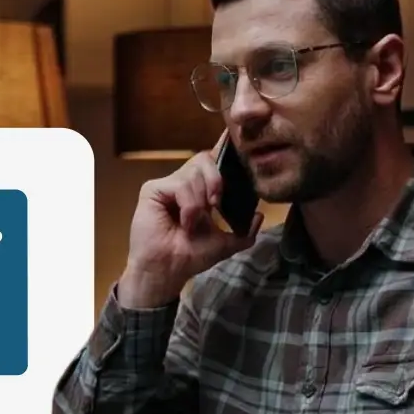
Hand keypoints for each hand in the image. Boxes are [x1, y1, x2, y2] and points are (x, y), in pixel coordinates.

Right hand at [120, 145, 260, 307]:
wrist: (168, 271)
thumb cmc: (190, 257)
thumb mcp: (225, 245)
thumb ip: (245, 232)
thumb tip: (259, 215)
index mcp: (201, 192)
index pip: (213, 163)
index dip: (224, 149)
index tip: (238, 143)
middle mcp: (184, 184)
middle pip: (205, 158)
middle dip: (216, 179)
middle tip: (217, 204)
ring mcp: (168, 185)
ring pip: (194, 172)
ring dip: (200, 202)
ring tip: (193, 224)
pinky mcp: (153, 189)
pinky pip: (180, 184)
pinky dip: (189, 205)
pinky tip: (185, 222)